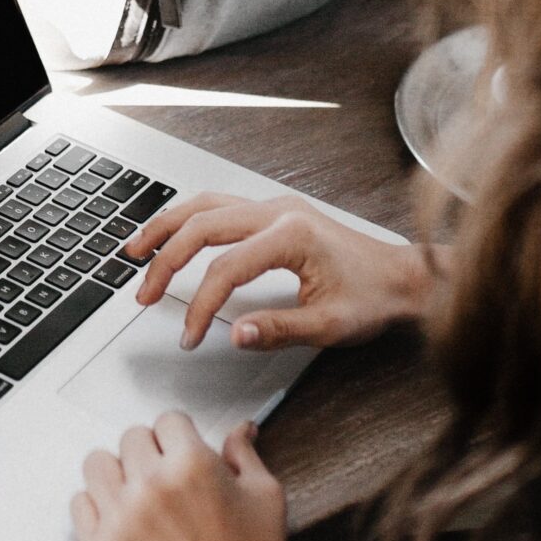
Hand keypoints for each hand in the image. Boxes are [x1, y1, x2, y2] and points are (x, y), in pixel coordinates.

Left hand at [72, 413, 314, 540]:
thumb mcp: (264, 495)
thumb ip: (244, 454)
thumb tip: (241, 429)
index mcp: (192, 465)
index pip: (167, 420)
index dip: (179, 436)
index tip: (182, 451)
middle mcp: (151, 486)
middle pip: (131, 438)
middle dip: (151, 451)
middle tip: (166, 476)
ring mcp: (122, 520)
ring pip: (97, 464)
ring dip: (118, 472)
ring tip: (137, 492)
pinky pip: (79, 505)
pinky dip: (96, 506)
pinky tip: (120, 517)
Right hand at [126, 192, 440, 352]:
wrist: (405, 277)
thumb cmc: (375, 297)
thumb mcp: (330, 325)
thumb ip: (279, 329)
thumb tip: (235, 334)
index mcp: (292, 236)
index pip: (225, 269)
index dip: (200, 305)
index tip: (190, 336)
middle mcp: (279, 211)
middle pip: (202, 225)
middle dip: (165, 261)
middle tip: (144, 294)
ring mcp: (276, 207)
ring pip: (205, 205)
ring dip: (167, 227)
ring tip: (136, 251)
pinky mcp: (276, 212)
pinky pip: (220, 205)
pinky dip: (188, 219)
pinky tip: (172, 234)